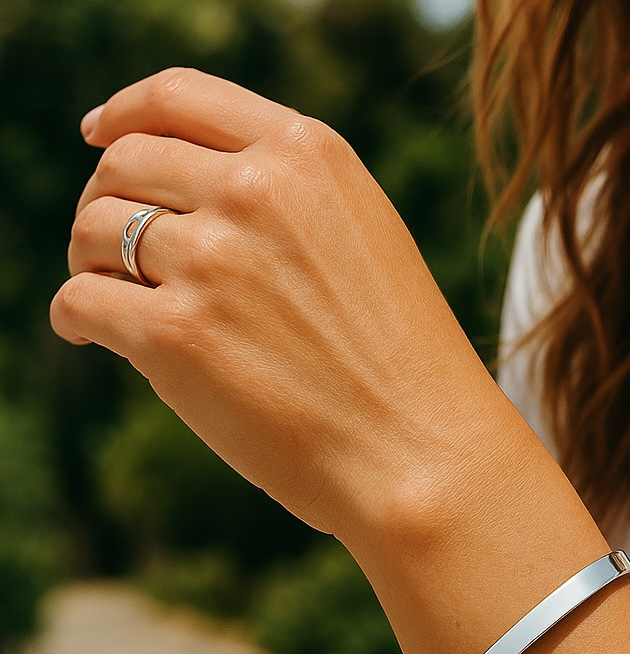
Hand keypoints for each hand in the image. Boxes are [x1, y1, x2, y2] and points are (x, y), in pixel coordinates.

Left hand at [51, 68, 494, 542]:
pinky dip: (76, 318)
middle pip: (125, 162)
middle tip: (107, 245)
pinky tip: (93, 337)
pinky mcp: (177, 335)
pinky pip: (81, 301)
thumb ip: (288, 200)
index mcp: (309, 157)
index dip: (125, 113)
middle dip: (104, 199)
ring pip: (93, 230)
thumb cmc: (402, 363)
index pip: (180, 97)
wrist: (423, 451)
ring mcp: (214, 261)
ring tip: (110, 294)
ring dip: (90, 260)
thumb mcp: (365, 241)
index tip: (101, 135)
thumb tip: (188, 200)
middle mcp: (256, 192)